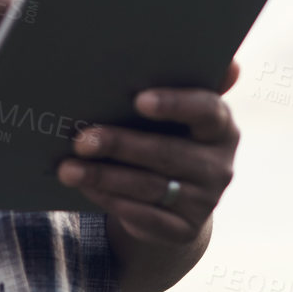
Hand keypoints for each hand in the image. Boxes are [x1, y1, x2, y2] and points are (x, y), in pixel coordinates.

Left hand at [56, 60, 240, 244]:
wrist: (177, 196)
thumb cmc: (167, 132)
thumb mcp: (175, 109)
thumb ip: (183, 79)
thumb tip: (225, 61)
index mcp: (222, 126)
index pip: (207, 111)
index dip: (175, 104)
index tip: (139, 100)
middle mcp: (220, 165)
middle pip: (167, 153)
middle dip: (120, 145)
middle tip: (80, 139)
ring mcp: (205, 201)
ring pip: (149, 187)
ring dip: (104, 177)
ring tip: (67, 167)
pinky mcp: (184, 230)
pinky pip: (144, 217)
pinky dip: (111, 201)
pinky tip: (85, 187)